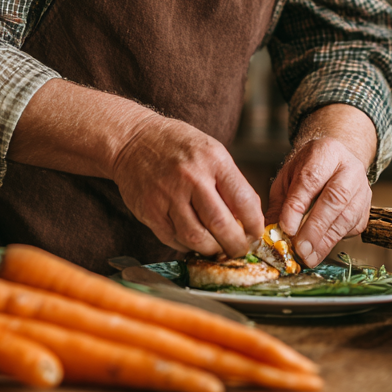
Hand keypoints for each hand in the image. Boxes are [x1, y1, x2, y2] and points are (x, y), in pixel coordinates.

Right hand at [110, 114, 263, 257]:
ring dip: (212, 250)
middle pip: (221, 225)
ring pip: (197, 238)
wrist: (134, 141)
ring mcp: (168, 196)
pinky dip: (188, 246)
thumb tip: (246, 219)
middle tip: (240, 250)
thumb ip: (229, 182)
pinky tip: (194, 241)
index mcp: (213, 159)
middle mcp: (191, 177)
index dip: (254, 223)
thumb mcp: (211, 151)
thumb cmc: (179, 146)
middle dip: (236, 245)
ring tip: (218, 248)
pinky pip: (174, 240)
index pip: (244, 199)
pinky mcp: (150, 211)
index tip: (256, 233)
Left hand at [265, 105, 376, 265]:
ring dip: (325, 240)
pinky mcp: (366, 207)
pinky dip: (335, 241)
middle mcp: (349, 168)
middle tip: (299, 248)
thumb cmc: (308, 169)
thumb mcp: (288, 177)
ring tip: (308, 256)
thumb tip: (271, 233)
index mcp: (326, 152)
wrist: (337, 160)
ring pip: (347, 216)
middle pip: (334, 199)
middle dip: (315, 227)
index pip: (311, 179)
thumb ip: (280, 203)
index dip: (298, 206)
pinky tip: (319, 249)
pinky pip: (353, 227)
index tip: (286, 228)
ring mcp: (362, 188)